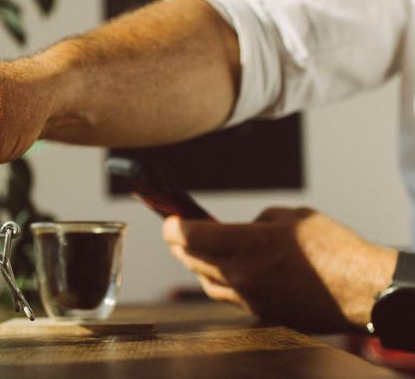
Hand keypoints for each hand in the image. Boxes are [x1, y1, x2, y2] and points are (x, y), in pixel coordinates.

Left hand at [162, 207, 396, 331]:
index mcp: (248, 245)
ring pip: (204, 281)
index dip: (173, 226)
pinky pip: (225, 296)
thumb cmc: (332, 248)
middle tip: (177, 232)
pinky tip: (221, 272)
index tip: (169, 218)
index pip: (190, 236)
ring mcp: (249, 297)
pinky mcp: (259, 312)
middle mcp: (242, 274)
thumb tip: (239, 229)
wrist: (361, 289)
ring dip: (195, 265)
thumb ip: (257, 221)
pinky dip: (215, 282)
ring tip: (195, 251)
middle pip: (191, 259)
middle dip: (179, 244)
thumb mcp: (292, 217)